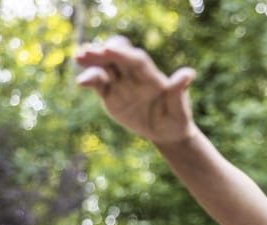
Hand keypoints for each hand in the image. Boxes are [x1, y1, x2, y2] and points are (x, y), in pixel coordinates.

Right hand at [75, 36, 195, 145]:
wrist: (166, 132)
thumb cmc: (177, 119)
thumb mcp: (180, 110)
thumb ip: (179, 92)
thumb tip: (188, 73)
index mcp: (152, 77)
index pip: (136, 61)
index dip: (123, 53)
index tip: (109, 49)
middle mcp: (135, 76)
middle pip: (117, 56)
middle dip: (104, 52)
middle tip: (88, 51)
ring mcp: (122, 83)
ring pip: (105, 67)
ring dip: (92, 61)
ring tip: (78, 57)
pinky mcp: (111, 94)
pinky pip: (99, 83)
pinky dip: (89, 79)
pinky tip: (80, 82)